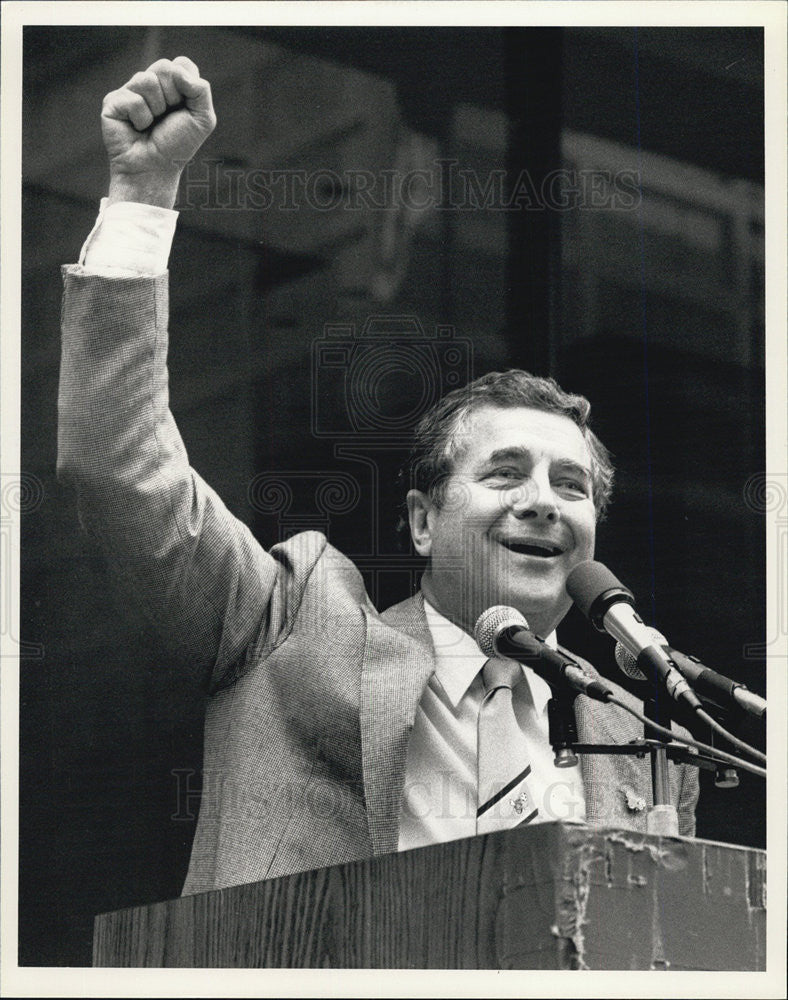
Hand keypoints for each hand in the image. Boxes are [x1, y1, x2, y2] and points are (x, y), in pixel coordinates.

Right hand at [101, 56, 215, 207]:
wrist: (155, 169)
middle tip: (166, 118)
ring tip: (150, 125)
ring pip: (147, 80)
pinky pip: (133, 99)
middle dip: (172, 97)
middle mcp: (150, 84)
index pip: (182, 64)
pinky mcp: (113, 102)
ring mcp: (130, 91)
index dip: (187, 86)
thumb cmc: (177, 146)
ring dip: (156, 109)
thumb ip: (201, 90)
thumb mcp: (202, 119)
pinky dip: (141, 119)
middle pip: (165, 67)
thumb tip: (178, 69)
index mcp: (171, 84)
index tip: (184, 109)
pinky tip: (136, 129)